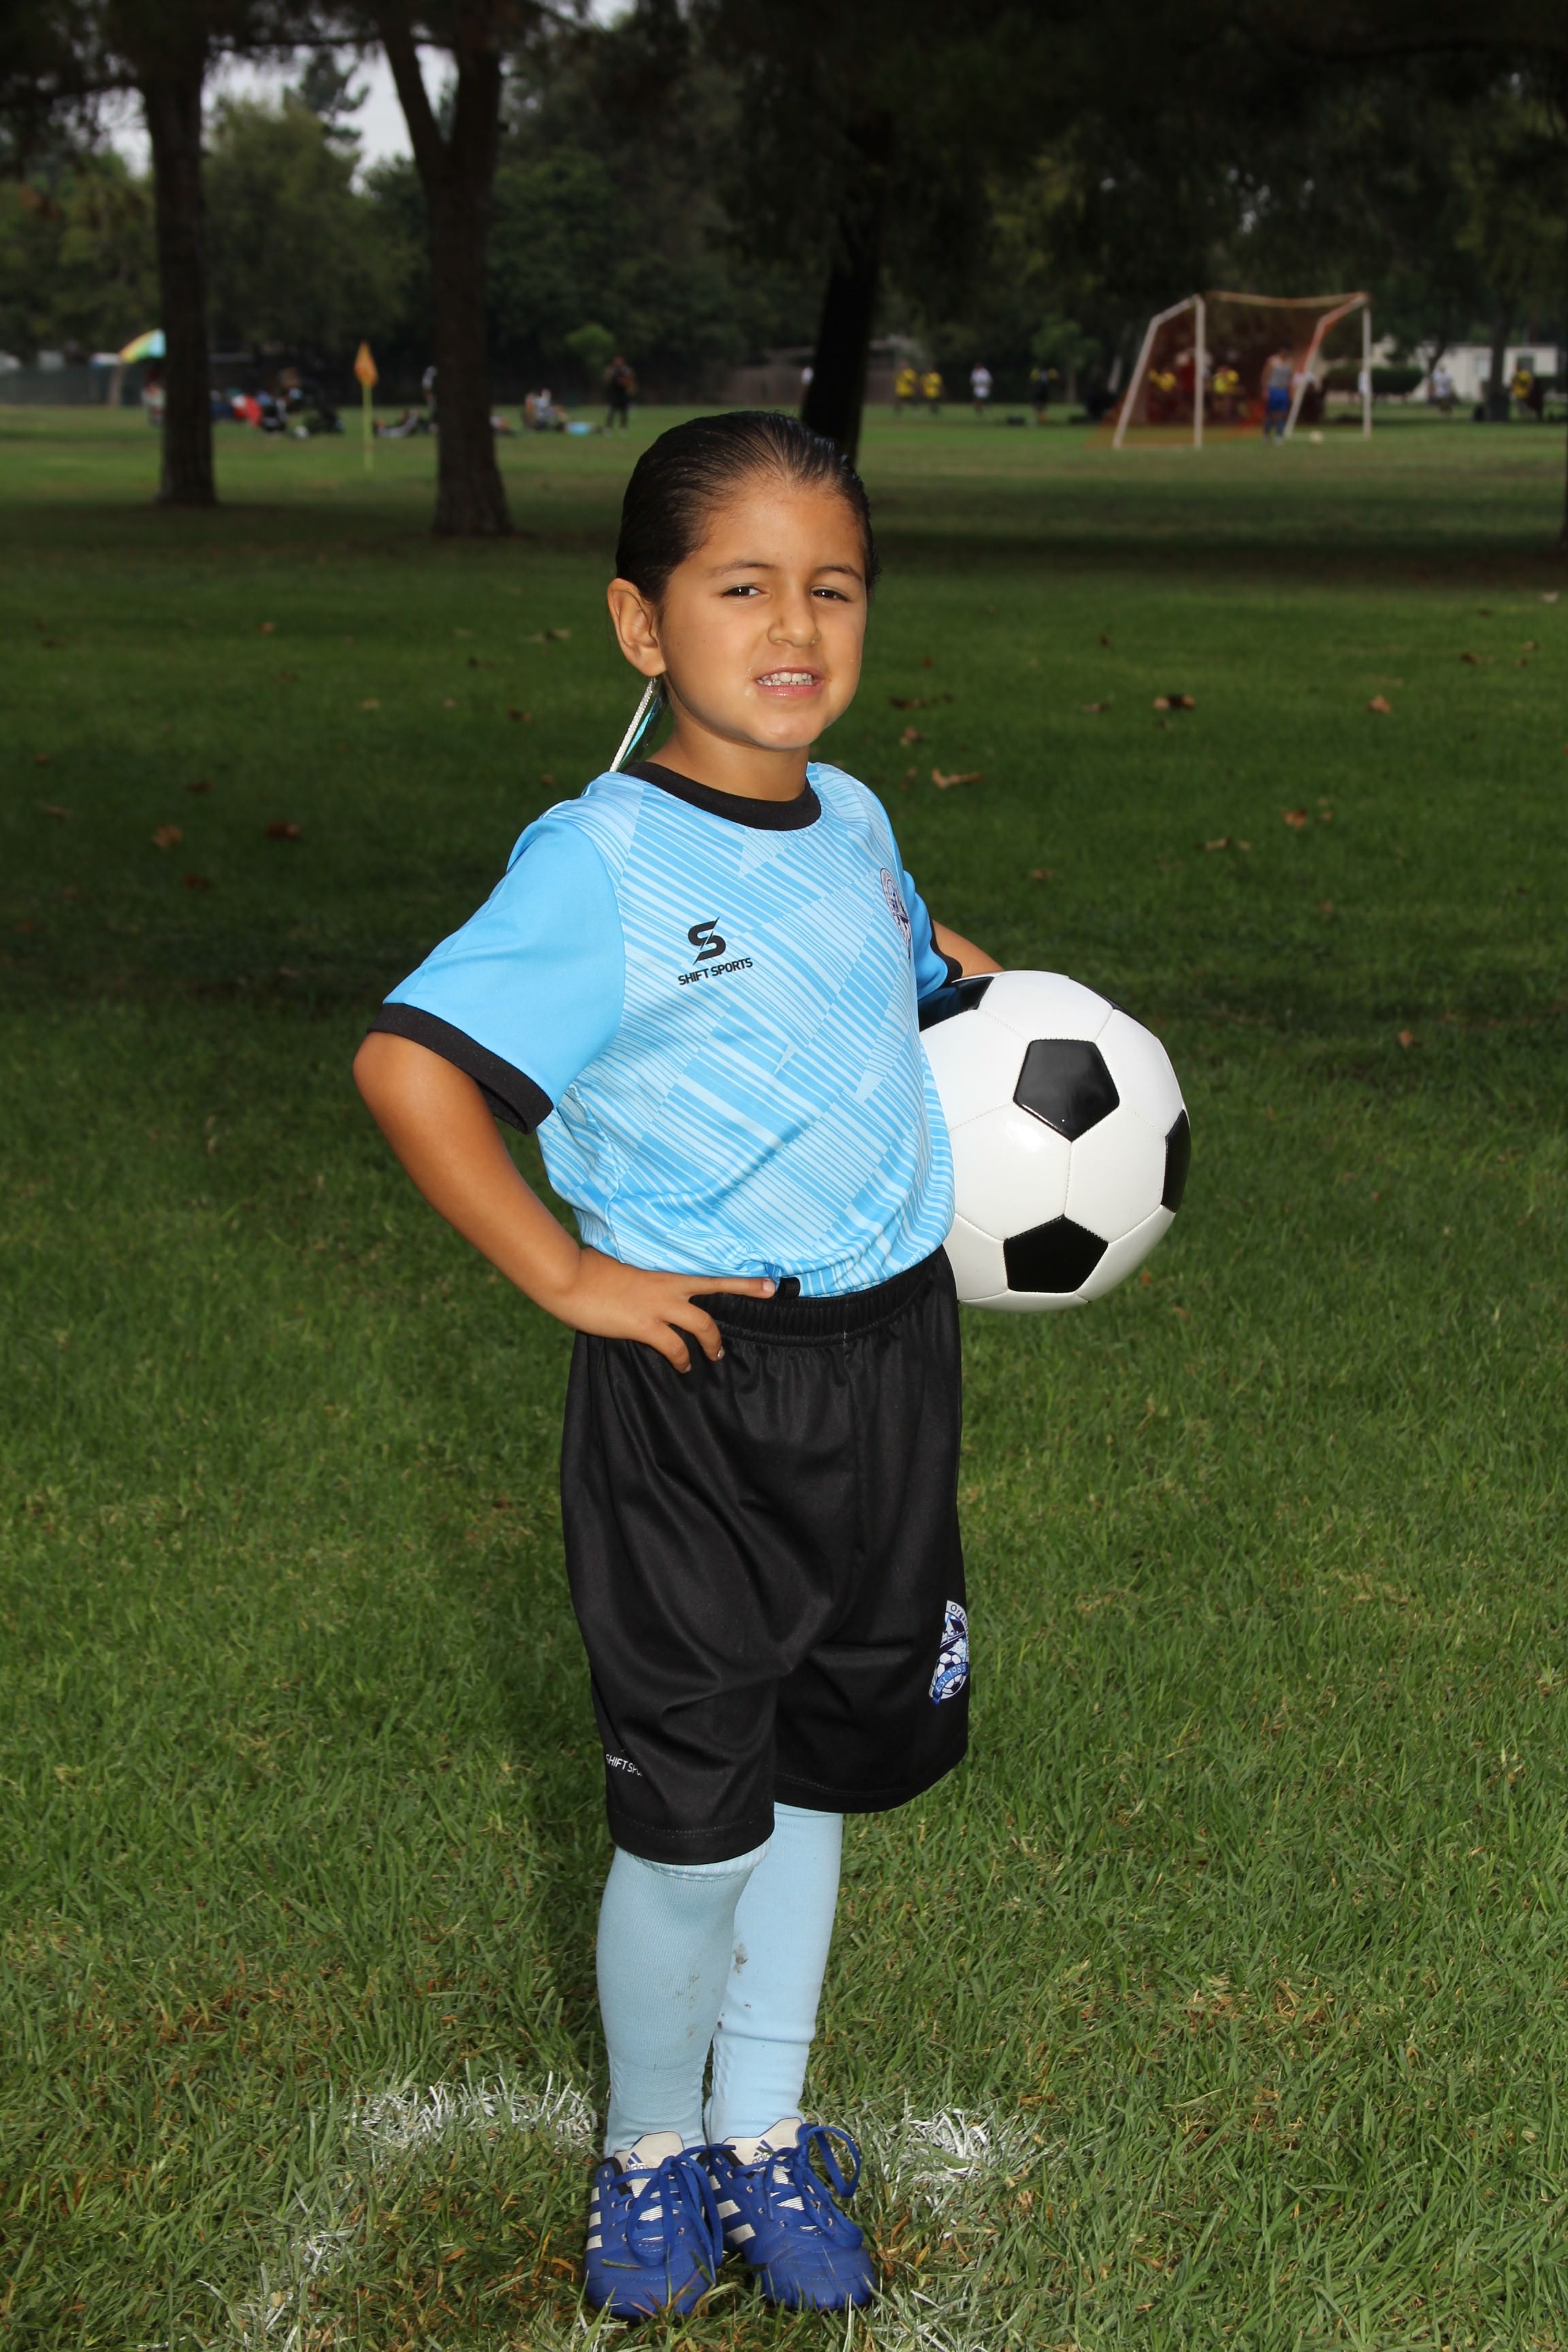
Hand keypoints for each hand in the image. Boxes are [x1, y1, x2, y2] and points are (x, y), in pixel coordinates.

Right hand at [547, 1248, 775, 1371]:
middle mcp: (668, 1284)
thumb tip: (645, 1282)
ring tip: (716, 1356)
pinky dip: (683, 1359)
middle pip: (718, 1285)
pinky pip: (675, 1347)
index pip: (706, 1264)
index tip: (761, 1269)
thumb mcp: (622, 1264)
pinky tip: (683, 1367)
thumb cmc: (588, 1269)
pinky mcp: (645, 1325)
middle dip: (747, 1289)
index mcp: (663, 1266)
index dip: (736, 1268)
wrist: (569, 1278)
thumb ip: (642, 1273)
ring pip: (703, 1325)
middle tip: (770, 1291)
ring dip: (713, 1343)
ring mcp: (659, 1304)